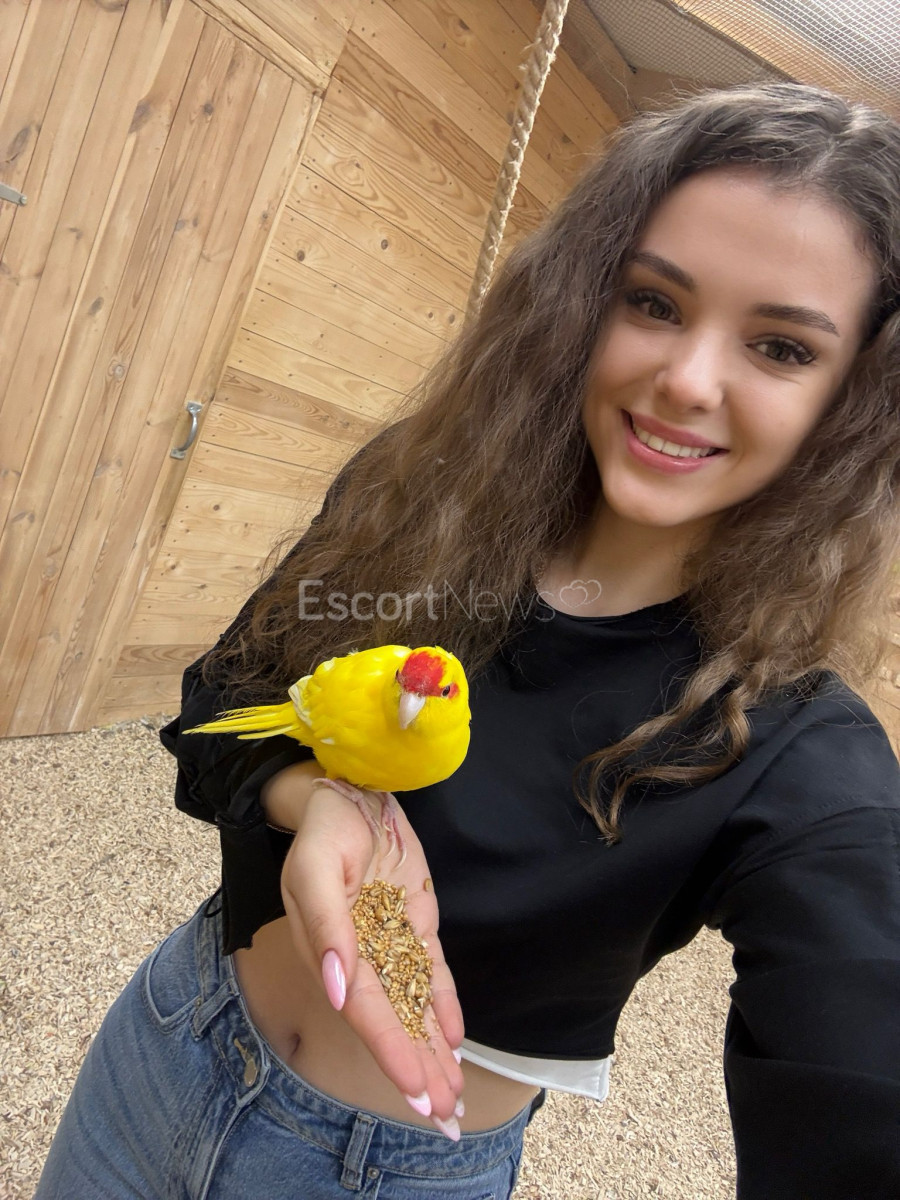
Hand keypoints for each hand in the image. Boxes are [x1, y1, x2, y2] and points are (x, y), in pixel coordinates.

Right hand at [280, 783, 464, 1134]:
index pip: (366, 1012)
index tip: (416, 1090)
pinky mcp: (413, 923)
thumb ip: (325, 927)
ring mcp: (389, 940)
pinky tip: (454, 1038)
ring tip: (453, 1097)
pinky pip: (430, 972)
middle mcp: (361, 955)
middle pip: (393, 1021)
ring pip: (414, 1005)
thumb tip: (339, 988)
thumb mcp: (314, 868)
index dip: (391, 1051)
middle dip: (416, 1068)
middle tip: (444, 1118)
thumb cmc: (323, 830)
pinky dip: (443, 1005)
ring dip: (432, 1049)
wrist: (347, 791)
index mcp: (332, 950)